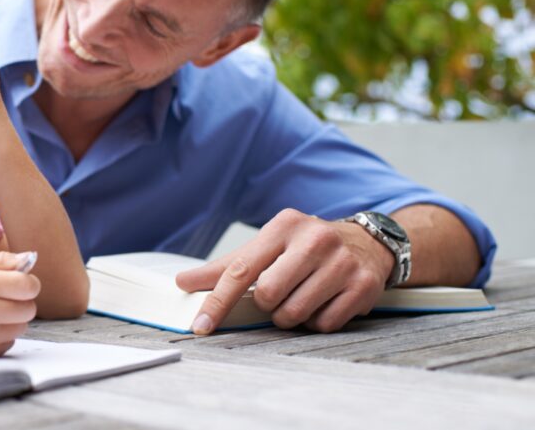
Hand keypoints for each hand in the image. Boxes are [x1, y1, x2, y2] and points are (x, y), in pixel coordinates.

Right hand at [0, 251, 39, 356]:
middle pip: (30, 309)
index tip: (19, 282)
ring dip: (13, 319)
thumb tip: (28, 259)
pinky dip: (2, 335)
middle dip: (23, 301)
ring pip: (22, 327)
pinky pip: (9, 342)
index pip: (28, 285)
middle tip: (4, 298)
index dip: (28, 282)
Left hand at [176, 209, 393, 333]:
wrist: (368, 243)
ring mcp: (342, 262)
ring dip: (290, 316)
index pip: (241, 269)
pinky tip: (324, 302)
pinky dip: (317, 321)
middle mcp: (315, 239)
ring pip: (295, 313)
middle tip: (279, 293)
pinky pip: (324, 324)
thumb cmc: (305, 247)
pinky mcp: (363, 286)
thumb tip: (183, 282)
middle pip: (268, 295)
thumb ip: (227, 266)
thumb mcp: (269, 245)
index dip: (218, 301)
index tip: (201, 325)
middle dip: (267, 304)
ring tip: (301, 296)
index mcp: (284, 225)